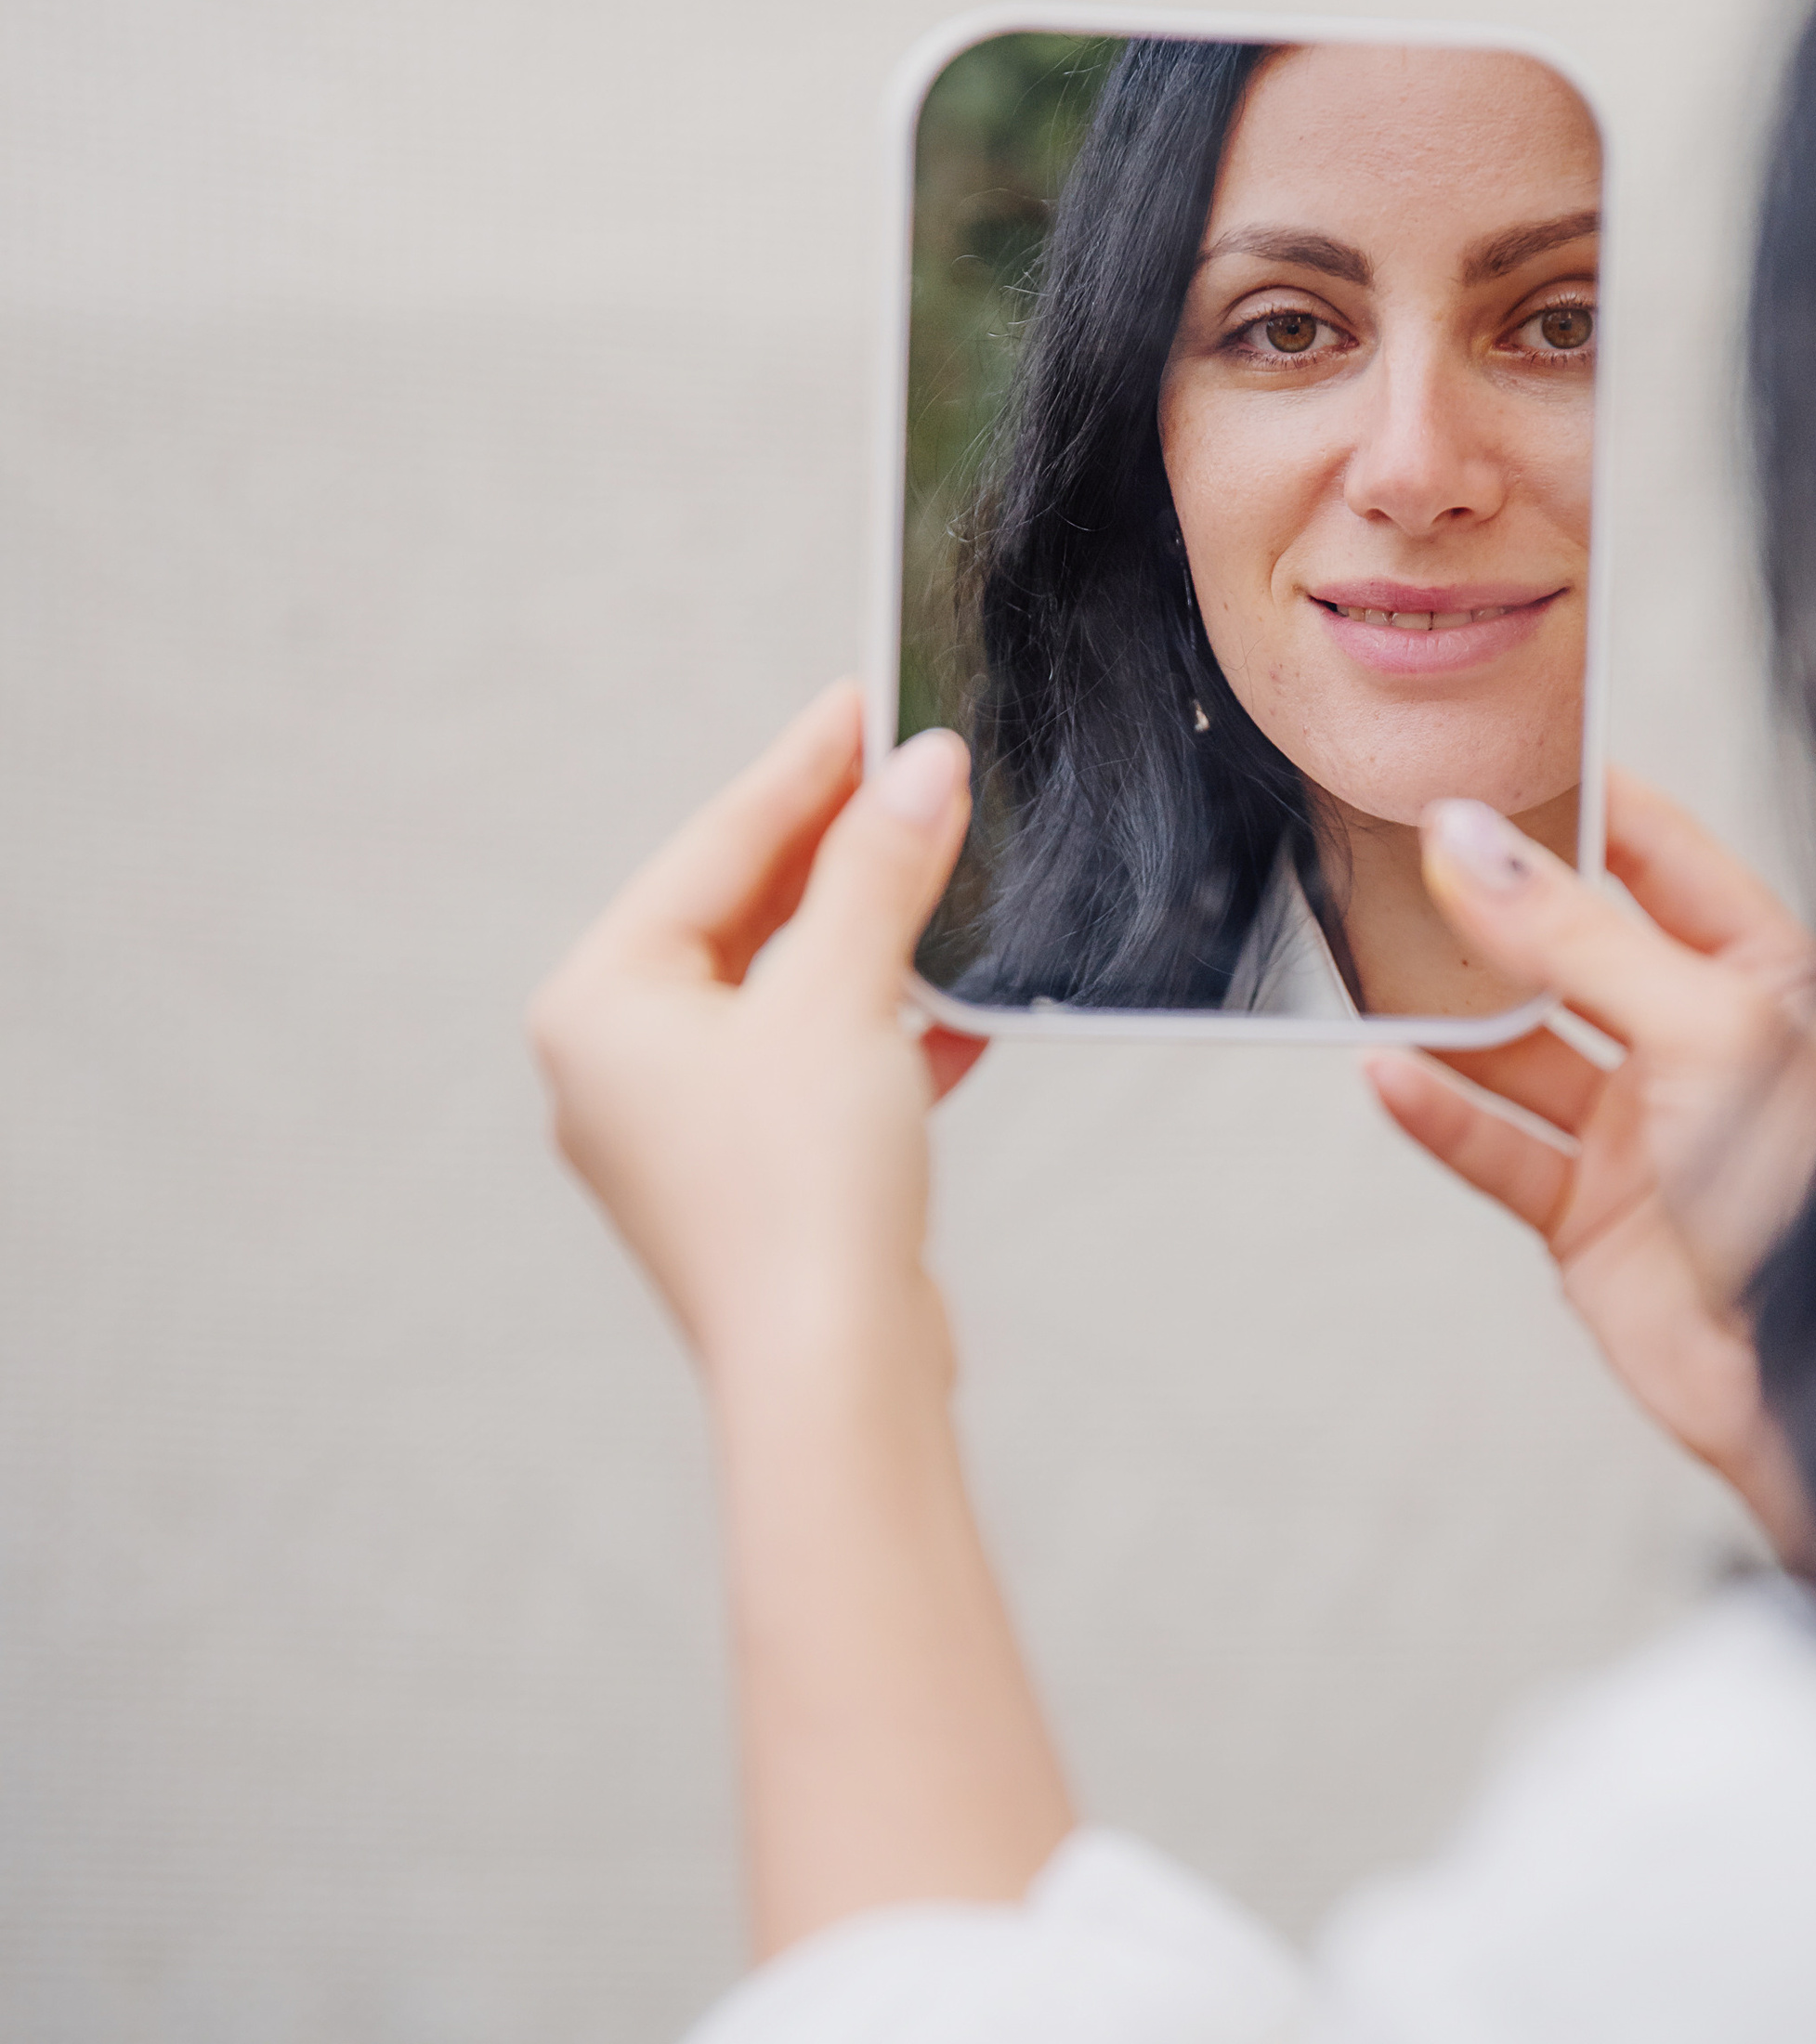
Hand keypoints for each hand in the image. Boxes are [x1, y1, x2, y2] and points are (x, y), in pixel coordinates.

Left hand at [527, 680, 984, 1385]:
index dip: (805, 767)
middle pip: (746, 913)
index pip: (716, 846)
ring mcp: (684, 1126)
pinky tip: (956, 1003)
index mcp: (600, 1003)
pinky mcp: (754, 1176)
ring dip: (875, 935)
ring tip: (949, 864)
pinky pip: (819, 1062)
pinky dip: (884, 1026)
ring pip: (789, 989)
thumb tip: (922, 768)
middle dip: (843, 848)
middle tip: (919, 768)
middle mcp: (620, 1061)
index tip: (869, 699)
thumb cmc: (803, 1193)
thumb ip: (878, 871)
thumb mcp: (842, 997)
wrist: (834, 1375)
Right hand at [1365, 769, 1815, 1570]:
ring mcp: (1638, 1128)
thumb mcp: (1703, 1030)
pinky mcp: (1587, 1214)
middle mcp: (1697, 1041)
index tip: (1489, 761)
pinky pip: (1495, 1145)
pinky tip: (1386, 1073)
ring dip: (1447, 1016)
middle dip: (1492, 909)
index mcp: (1762, 974)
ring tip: (1370, 967)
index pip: (1658, 855)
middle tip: (1401, 855)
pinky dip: (1438, 1112)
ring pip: (1517, 1047)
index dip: (1580, 802)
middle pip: (1569, 946)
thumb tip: (1471, 843)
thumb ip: (1575, 938)